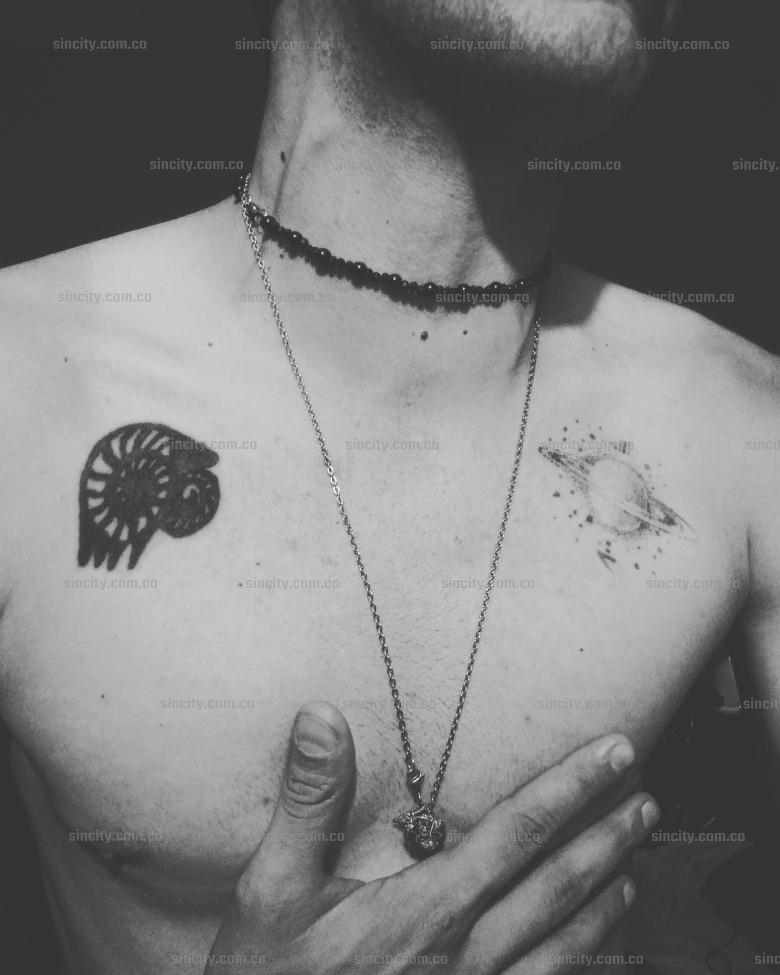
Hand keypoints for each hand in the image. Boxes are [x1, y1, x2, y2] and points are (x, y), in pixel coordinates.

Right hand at [204, 702, 657, 973]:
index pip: (517, 832)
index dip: (569, 787)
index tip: (609, 754)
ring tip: (634, 864)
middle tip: (643, 801)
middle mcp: (466, 955)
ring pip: (563, 944)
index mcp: (426, 909)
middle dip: (605, 836)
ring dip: (603, 898)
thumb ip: (307, 803)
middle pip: (556, 886)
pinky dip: (578, 962)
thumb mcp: (271, 890)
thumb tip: (323, 720)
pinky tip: (590, 950)